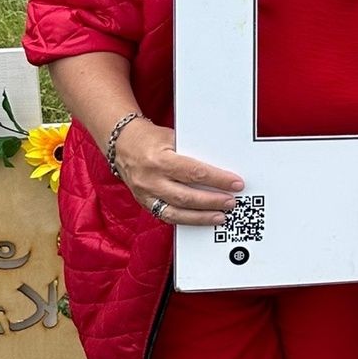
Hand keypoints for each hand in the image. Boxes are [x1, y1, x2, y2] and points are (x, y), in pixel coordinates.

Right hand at [114, 118, 243, 227]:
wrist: (122, 144)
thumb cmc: (150, 138)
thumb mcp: (173, 138)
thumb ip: (193, 153)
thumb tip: (221, 167)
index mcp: (159, 159)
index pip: (194, 172)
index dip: (218, 180)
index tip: (236, 183)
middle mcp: (151, 179)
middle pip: (186, 197)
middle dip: (212, 201)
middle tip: (231, 202)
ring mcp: (145, 194)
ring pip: (176, 212)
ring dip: (201, 217)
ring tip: (220, 217)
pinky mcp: (144, 203)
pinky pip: (166, 216)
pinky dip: (186, 220)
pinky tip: (200, 220)